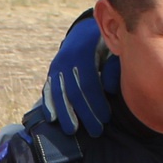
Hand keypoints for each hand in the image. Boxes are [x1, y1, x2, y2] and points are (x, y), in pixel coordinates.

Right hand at [40, 17, 113, 137]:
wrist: (85, 31)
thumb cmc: (105, 44)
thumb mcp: (112, 50)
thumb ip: (113, 68)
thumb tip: (110, 89)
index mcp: (84, 53)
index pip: (89, 83)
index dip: (96, 102)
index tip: (106, 119)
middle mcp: (67, 60)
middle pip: (74, 92)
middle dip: (84, 114)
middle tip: (96, 132)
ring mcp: (57, 66)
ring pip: (59, 93)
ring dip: (65, 114)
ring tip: (72, 132)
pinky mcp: (52, 72)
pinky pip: (49, 89)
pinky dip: (49, 104)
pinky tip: (52, 119)